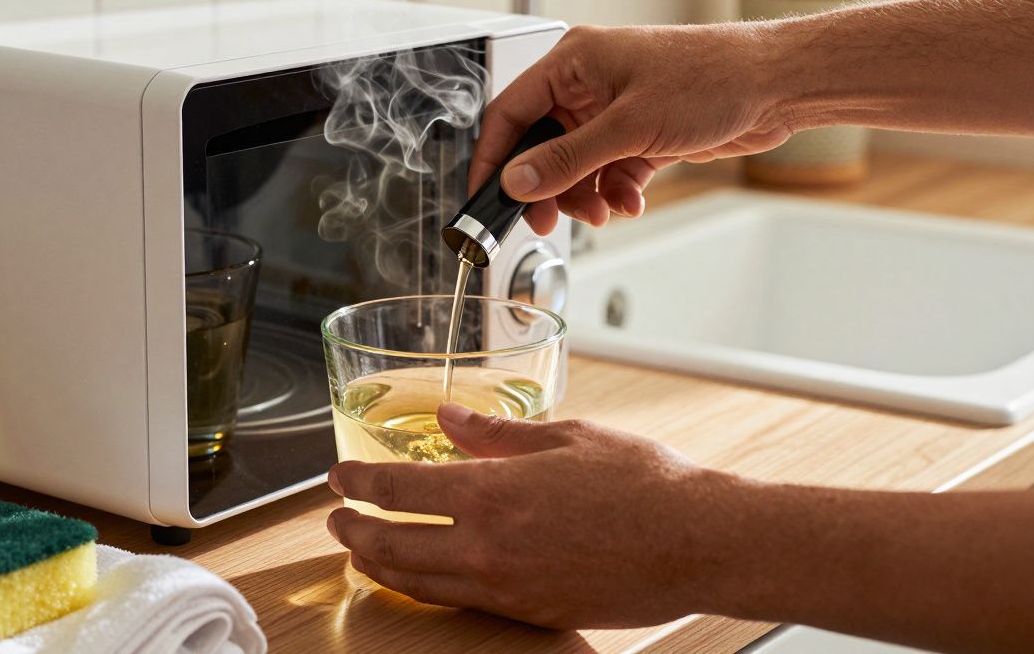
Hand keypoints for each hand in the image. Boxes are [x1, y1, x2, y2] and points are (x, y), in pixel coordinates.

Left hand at [325, 403, 732, 628]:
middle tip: (336, 519)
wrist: (697, 543)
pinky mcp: (528, 612)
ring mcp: (506, 586)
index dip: (359, 482)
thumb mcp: (566, 436)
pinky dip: (425, 589)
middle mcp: (487, 546)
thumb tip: (447, 420)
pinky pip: (459, 603)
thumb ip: (497, 433)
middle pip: (393, 545)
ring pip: (418, 584)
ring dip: (380, 566)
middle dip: (353, 531)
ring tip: (362, 552)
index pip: (398, 490)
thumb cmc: (642, 484)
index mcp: (492, 492)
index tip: (339, 477)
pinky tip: (423, 578)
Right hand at [472, 23, 790, 233]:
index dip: (493, 159)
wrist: (776, 86)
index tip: (484, 197)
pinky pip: (607, 172)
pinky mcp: (640, 134)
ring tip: (600, 212)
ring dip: (583, 195)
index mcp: (574, 61)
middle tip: (546, 219)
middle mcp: (589, 83)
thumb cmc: (712, 78)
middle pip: (541, 145)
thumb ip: (567, 159)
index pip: (510, 113)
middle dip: (546, 187)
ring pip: (575, 165)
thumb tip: (518, 182)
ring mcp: (615, 109)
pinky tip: (629, 201)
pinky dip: (613, 192)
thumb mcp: (629, 127)